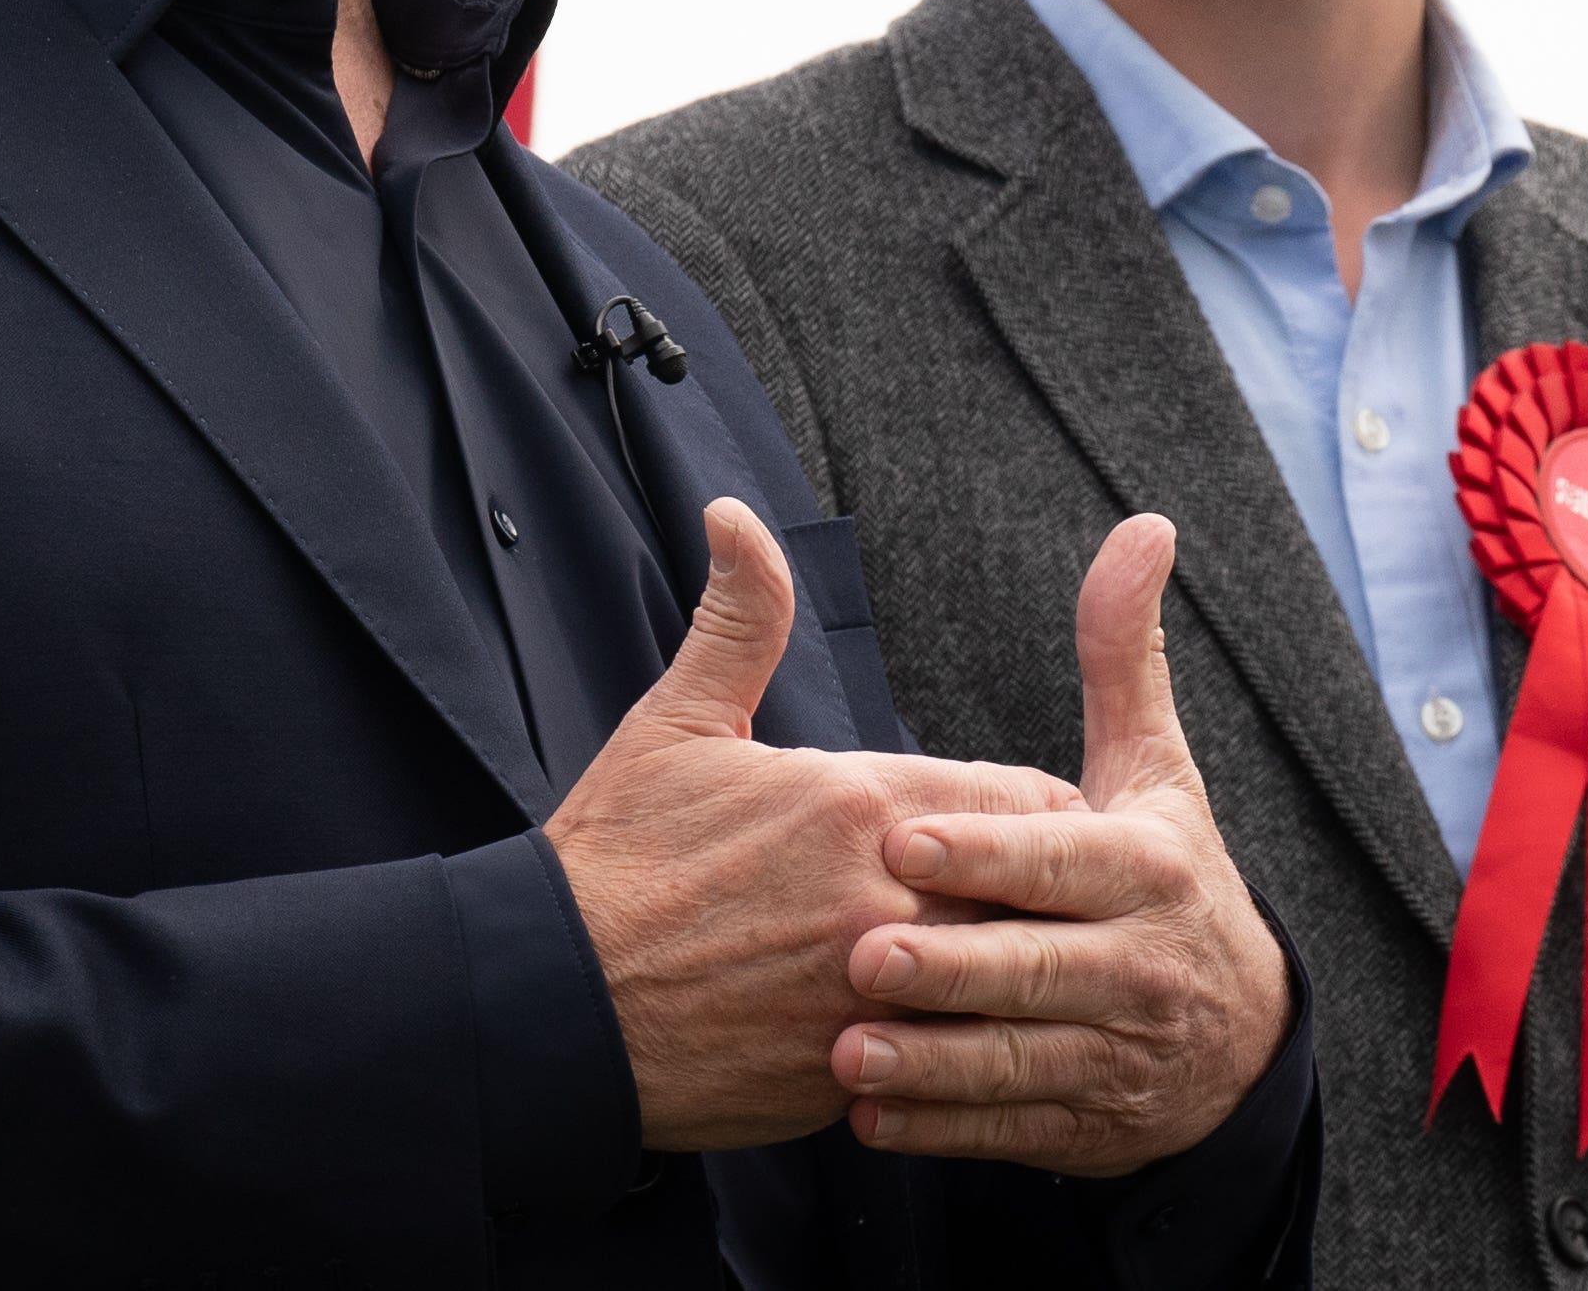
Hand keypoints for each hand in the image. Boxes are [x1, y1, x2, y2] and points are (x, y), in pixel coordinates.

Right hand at [546, 499, 1082, 1151]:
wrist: (554, 1001)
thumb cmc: (613, 858)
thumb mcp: (676, 723)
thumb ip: (740, 619)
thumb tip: (737, 515)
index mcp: (855, 804)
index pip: (1023, 801)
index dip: (1028, 812)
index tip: (1012, 821)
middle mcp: (884, 900)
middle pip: (1033, 895)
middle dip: (1030, 892)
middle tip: (1015, 895)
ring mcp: (874, 996)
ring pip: (1001, 981)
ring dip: (996, 970)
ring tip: (984, 968)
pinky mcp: (856, 1073)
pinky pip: (945, 1057)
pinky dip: (946, 1043)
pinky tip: (921, 1027)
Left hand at [829, 513, 1290, 1174]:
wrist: (1241, 1038)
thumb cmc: (1162, 876)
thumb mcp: (1156, 769)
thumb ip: (1121, 656)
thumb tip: (1144, 526)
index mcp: (1148, 868)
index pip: (1062, 858)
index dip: (987, 852)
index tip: (901, 839)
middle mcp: (1143, 965)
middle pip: (1039, 969)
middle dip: (950, 968)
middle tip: (856, 956)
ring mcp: (1118, 1056)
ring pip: (1021, 1061)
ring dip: (933, 1064)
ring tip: (845, 1051)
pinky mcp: (1091, 1127)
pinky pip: (1011, 1131)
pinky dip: (942, 1130)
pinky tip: (870, 1117)